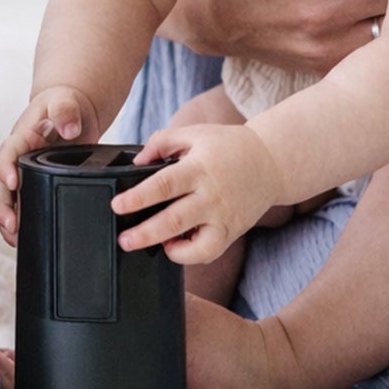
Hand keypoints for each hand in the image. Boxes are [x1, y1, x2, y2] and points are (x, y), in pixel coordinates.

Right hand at [0, 85, 101, 246]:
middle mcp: (17, 159)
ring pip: (7, 200)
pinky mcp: (33, 184)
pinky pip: (21, 205)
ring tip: (15, 238)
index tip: (13, 182)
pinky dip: (20, 223)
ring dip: (7, 220)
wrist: (70, 112)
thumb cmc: (63, 105)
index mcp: (22, 138)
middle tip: (11, 224)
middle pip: (1, 185)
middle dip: (3, 206)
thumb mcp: (65, 101)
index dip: (5, 168)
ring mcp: (23, 174)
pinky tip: (23, 239)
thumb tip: (70, 129)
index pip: (7, 154)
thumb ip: (65, 111)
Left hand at [109, 123, 283, 264]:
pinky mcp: (231, 232)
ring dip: (170, 250)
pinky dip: (189, 254)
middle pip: (174, 220)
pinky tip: (176, 245)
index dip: (138, 197)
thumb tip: (136, 163)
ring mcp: (223, 217)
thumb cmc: (229, 147)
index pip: (163, 185)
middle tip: (124, 240)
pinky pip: (209, 252)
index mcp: (199, 168)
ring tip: (153, 244)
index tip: (117, 205)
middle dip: (144, 234)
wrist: (271, 162)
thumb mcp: (194, 133)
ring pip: (195, 245)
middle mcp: (212, 195)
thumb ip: (162, 142)